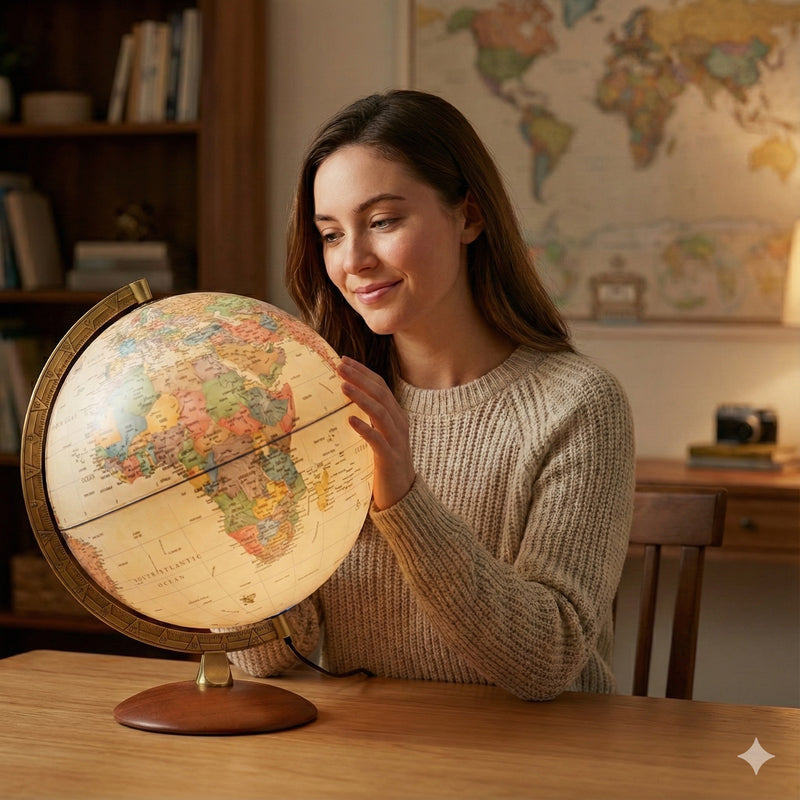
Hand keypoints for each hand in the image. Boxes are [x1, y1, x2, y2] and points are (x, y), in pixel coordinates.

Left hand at [336, 356, 415, 510]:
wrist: (403, 496)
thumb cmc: (385, 464)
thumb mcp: (379, 436)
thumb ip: (370, 419)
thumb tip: (346, 402)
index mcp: (396, 416)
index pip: (380, 386)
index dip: (363, 372)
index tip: (343, 360)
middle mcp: (398, 424)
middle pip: (380, 394)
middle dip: (359, 378)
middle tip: (339, 366)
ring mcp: (396, 441)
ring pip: (380, 412)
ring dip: (360, 397)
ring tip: (343, 387)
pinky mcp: (390, 459)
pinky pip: (377, 440)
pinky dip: (365, 429)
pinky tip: (350, 420)